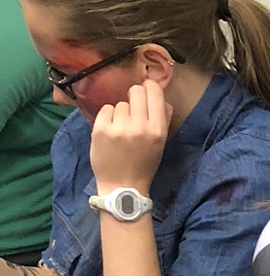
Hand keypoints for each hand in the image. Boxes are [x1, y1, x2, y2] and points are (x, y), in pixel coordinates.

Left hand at [89, 78, 169, 196]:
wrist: (123, 187)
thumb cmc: (144, 165)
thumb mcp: (161, 143)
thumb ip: (163, 119)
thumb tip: (158, 95)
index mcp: (158, 130)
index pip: (154, 92)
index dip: (149, 87)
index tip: (146, 91)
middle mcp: (139, 126)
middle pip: (136, 91)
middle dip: (134, 97)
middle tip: (132, 110)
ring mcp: (119, 128)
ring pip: (120, 104)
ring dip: (120, 113)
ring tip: (121, 130)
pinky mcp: (100, 130)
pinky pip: (105, 110)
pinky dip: (108, 118)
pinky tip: (110, 132)